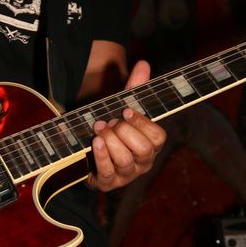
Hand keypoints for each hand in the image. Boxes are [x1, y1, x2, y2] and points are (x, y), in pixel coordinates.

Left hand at [86, 60, 165, 192]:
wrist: (88, 156)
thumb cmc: (113, 131)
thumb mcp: (122, 109)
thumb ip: (134, 89)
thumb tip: (143, 63)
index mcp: (151, 145)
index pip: (158, 137)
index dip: (142, 123)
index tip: (126, 110)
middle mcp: (143, 162)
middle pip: (144, 150)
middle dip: (124, 132)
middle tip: (109, 121)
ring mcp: (126, 175)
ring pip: (125, 160)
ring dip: (110, 141)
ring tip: (98, 128)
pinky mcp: (108, 183)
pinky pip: (108, 172)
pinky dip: (101, 155)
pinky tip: (95, 142)